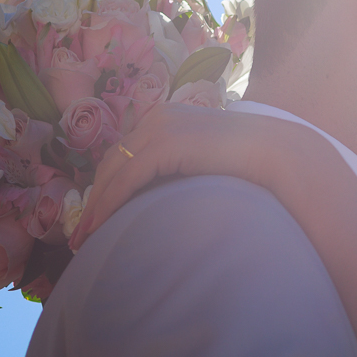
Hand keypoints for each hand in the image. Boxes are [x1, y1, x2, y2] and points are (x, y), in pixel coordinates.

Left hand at [72, 103, 319, 250]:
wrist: (277, 154)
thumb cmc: (249, 163)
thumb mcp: (203, 162)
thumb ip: (180, 168)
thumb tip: (161, 196)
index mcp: (167, 117)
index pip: (125, 154)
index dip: (106, 187)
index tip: (94, 218)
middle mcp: (157, 117)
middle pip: (112, 162)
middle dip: (94, 200)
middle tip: (80, 235)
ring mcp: (159, 127)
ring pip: (113, 172)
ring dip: (95, 207)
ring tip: (85, 239)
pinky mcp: (164, 145)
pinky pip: (126, 179)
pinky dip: (109, 205)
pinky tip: (101, 228)